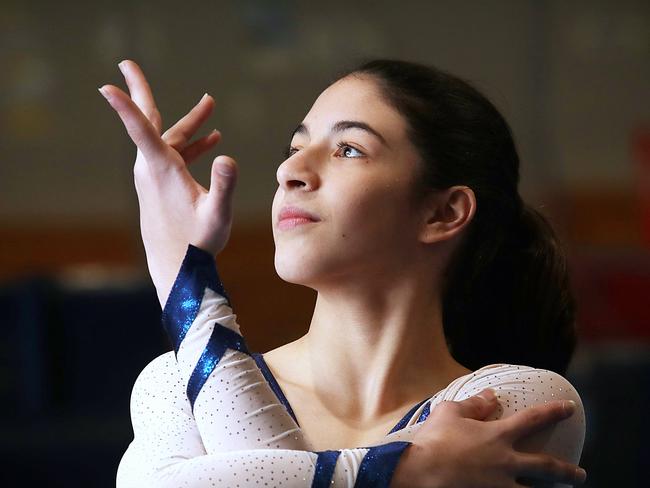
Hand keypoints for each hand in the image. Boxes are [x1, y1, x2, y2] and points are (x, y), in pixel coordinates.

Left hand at [98, 60, 237, 304]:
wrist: (178, 268)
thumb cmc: (197, 243)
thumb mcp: (217, 214)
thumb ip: (223, 185)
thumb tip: (227, 157)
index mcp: (162, 170)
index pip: (142, 130)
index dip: (127, 105)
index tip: (107, 86)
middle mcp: (152, 169)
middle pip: (147, 123)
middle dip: (142, 92)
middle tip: (127, 63)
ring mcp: (155, 177)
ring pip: (168, 140)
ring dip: (189, 124)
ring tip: (210, 105)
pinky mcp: (161, 186)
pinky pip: (174, 156)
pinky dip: (191, 146)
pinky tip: (213, 143)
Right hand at [391, 389, 586, 487]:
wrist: (419, 472)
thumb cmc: (433, 439)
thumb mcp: (450, 412)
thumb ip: (475, 404)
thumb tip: (492, 395)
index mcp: (498, 436)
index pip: (533, 419)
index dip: (553, 411)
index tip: (569, 407)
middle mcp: (505, 463)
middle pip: (546, 466)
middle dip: (566, 470)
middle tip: (580, 473)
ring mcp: (500, 486)